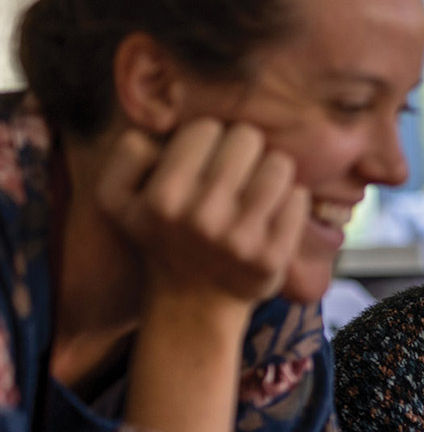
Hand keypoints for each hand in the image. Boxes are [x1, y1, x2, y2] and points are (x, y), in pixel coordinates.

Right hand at [95, 120, 308, 310]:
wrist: (193, 303)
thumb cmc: (161, 237)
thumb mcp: (116, 200)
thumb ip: (127, 155)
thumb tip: (158, 130)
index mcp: (164, 198)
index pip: (207, 128)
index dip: (208, 140)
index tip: (204, 163)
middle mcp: (203, 218)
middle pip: (247, 139)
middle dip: (243, 151)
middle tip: (235, 175)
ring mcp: (241, 240)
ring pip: (279, 165)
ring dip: (270, 172)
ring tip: (255, 191)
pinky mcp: (273, 256)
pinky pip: (298, 198)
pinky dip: (289, 200)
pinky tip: (271, 215)